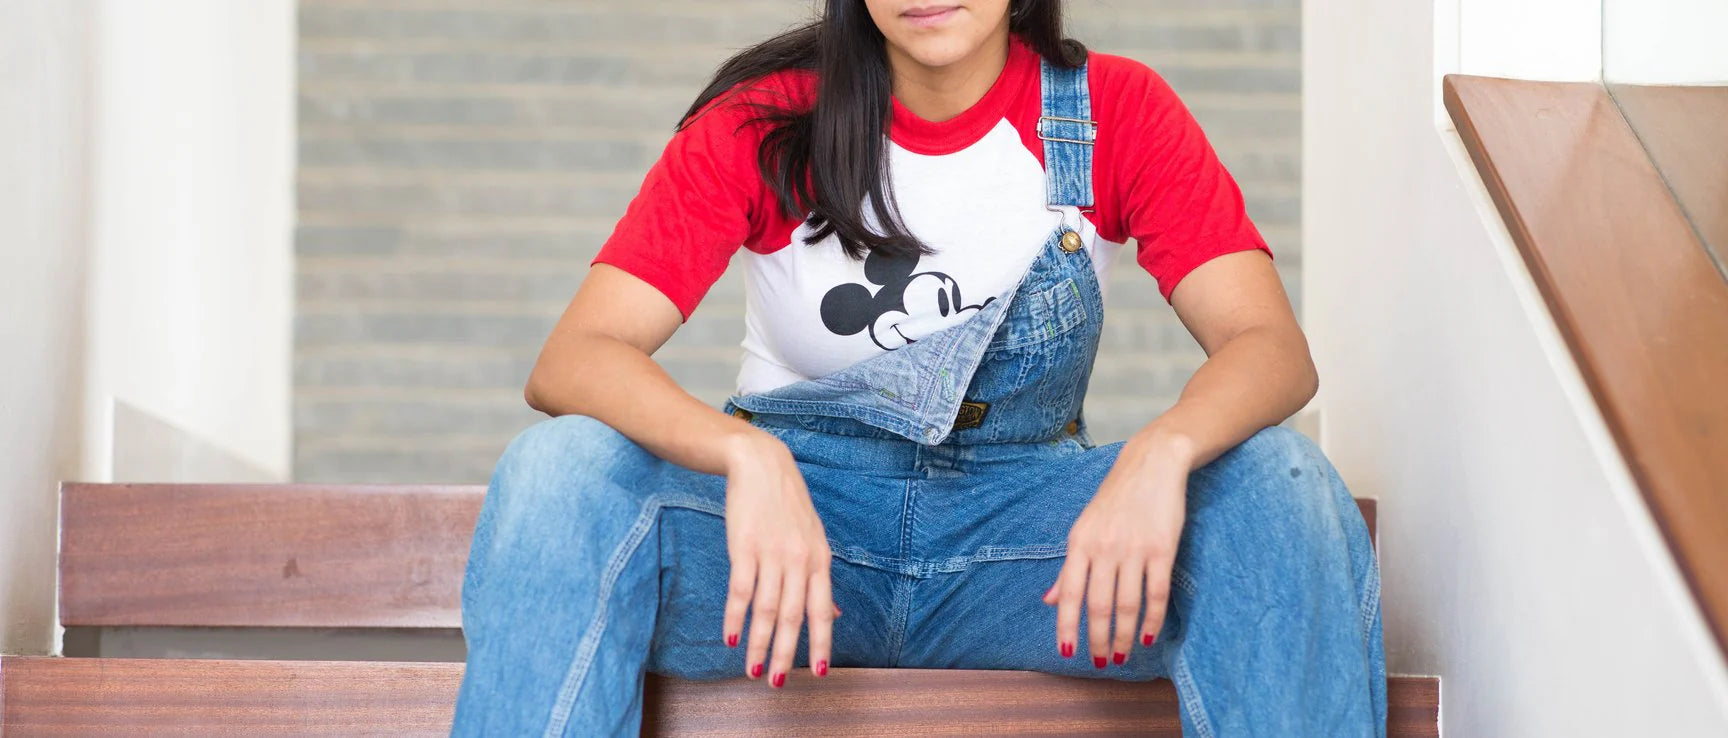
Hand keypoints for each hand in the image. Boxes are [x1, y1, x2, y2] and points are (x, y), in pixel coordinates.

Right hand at [720, 430, 834, 687]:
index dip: (821, 643)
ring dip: (758, 642)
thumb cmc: (788, 506)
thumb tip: (836, 614)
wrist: (761, 465)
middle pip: (794, 616)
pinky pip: (740, 590)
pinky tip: (731, 638)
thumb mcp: (814, 539)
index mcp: (820, 560)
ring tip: (753, 669)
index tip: (819, 671)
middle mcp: (799, 559)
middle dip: (786, 653)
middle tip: (778, 682)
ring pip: (767, 608)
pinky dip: (735, 617)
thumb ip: (820, 579)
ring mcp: (772, 553)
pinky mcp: (744, 546)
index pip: (822, 610)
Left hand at [1044, 430, 1192, 666]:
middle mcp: (1104, 548)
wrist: (1151, 465)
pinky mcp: (1162, 549)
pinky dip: (1153, 620)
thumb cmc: (1114, 500)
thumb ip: (1069, 567)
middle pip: (1098, 605)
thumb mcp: (1083, 529)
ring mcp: (1134, 550)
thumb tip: (1049, 600)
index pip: (1070, 593)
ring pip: (1127, 605)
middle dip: (1097, 639)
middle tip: (1100, 662)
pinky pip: (1156, 594)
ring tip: (1122, 655)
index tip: (1067, 652)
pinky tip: (1149, 637)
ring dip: (1124, 636)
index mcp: (1080, 543)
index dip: (1067, 625)